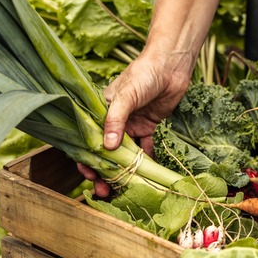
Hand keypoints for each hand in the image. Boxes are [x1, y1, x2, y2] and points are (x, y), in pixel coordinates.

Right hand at [78, 49, 195, 196]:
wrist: (171, 66)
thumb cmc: (144, 74)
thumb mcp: (126, 95)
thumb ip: (116, 120)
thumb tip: (107, 147)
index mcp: (99, 110)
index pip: (88, 139)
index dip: (86, 159)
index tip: (89, 176)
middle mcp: (113, 120)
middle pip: (105, 152)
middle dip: (104, 172)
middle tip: (105, 191)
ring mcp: (130, 125)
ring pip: (124, 154)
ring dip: (124, 171)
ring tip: (123, 190)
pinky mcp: (148, 127)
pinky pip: (144, 149)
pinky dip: (145, 161)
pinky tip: (147, 175)